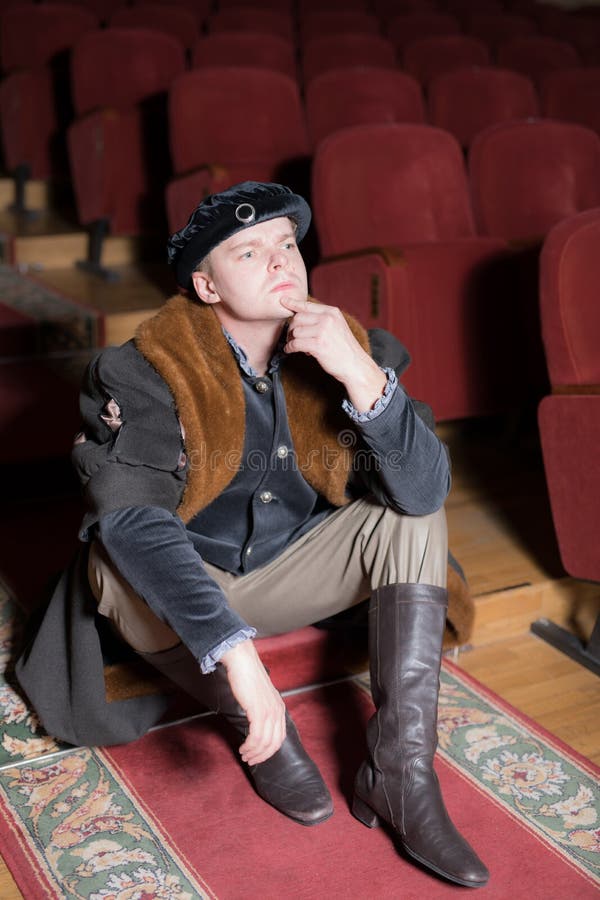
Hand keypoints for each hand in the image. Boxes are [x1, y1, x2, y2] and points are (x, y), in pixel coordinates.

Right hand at [220, 640, 285, 765]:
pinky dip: (250, 746)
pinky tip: (243, 747)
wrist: (243, 662)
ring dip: (254, 753)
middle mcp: (277, 711)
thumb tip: (255, 723)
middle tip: (250, 760)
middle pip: (275, 743)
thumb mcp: (260, 696)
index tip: (258, 756)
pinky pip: (256, 737)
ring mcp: (269, 711)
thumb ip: (261, 709)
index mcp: (279, 708)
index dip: (269, 751)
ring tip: (244, 755)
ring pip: (265, 743)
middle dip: (262, 756)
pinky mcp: (259, 711)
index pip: (280, 737)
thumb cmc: (247, 677)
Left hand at [280, 295, 386, 412]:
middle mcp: (327, 319)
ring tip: (298, 346)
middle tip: (292, 337)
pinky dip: (290, 348)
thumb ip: (322, 319)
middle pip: (298, 318)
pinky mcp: (318, 345)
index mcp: (332, 312)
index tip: (283, 301)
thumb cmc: (344, 349)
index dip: (293, 303)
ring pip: (295, 331)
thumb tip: (300, 317)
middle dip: (291, 328)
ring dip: (292, 340)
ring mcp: (323, 331)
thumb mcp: (337, 327)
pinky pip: (295, 343)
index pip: (307, 305)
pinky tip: (290, 351)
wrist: (355, 365)